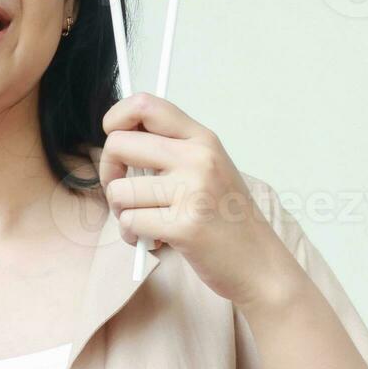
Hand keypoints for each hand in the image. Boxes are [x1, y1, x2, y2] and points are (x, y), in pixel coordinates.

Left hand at [98, 93, 305, 309]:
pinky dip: (132, 237)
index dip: (115, 118)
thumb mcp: (206, 168)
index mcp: (201, 139)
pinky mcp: (184, 227)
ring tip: (146, 222)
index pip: (145, 105)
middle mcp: (198, 158)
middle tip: (124, 193)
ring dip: (122, 213)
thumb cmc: (224, 217)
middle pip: (118, 144)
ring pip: (118, 191)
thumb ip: (169, 148)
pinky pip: (129, 223)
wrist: (258, 263)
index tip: (112, 137)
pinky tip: (153, 241)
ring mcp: (193, 191)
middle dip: (109, 173)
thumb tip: (116, 137)